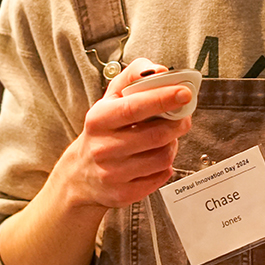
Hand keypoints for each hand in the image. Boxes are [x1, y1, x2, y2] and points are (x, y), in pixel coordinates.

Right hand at [52, 58, 194, 210]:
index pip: (135, 107)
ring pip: (163, 157)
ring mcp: (112, 174)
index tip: (185, 92)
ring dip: (172, 144)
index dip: (163, 98)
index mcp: (98, 119)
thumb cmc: (102, 130)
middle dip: (178, 123)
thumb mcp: (110, 98)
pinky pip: (161, 176)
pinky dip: (166, 164)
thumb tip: (158, 70)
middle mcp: (103, 148)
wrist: (80, 174)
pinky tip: (156, 156)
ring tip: (165, 138)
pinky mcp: (123, 194)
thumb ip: (133, 76)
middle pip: (156, 135)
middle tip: (182, 115)